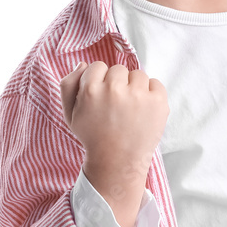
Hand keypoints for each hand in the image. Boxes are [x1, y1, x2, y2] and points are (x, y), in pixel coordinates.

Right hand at [59, 60, 169, 191]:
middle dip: (117, 84)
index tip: (102, 97)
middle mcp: (115, 89)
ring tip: (130, 109)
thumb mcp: (70, 114)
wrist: (118, 162)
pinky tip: (143, 110)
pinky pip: (156, 83)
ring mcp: (139, 95)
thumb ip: (68, 85)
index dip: (99, 81)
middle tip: (116, 106)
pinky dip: (152, 94)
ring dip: (135, 88)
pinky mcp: (158, 102)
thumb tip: (83, 64)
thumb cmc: (93, 137)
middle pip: (118, 69)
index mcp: (91, 90)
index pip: (98, 66)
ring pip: (138, 75)